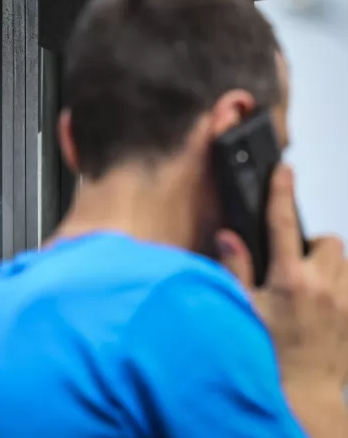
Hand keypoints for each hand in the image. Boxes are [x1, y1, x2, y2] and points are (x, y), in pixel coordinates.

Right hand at [218, 164, 347, 389]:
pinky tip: (324, 307)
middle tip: (295, 262)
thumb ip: (237, 269)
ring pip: (345, 263)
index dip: (282, 191)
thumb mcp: (243, 309)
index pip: (282, 223)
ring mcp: (344, 302)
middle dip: (313, 244)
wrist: (302, 393)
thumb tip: (229, 237)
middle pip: (328, 241)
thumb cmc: (268, 354)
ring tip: (310, 288)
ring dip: (329, 266)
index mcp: (288, 280)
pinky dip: (340, 288)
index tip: (285, 171)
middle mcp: (322, 286)